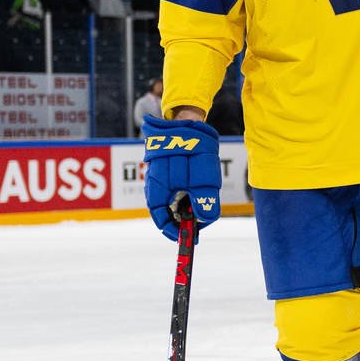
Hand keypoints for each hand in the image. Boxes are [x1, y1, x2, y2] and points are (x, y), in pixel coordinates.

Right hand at [142, 115, 221, 236]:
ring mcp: (160, 178)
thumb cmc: (191, 151)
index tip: (192, 238)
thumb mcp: (203, 180)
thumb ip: (204, 202)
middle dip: (185, 219)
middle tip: (203, 219)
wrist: (185, 122)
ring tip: (204, 201)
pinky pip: (176, 188)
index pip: (163, 222)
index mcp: (157, 193)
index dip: (177, 233)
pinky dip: (188, 193)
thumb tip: (204, 220)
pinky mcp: (167, 169)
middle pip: (169, 212)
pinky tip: (199, 187)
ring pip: (173, 200)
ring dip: (188, 205)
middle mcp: (155, 187)